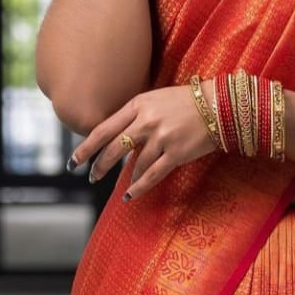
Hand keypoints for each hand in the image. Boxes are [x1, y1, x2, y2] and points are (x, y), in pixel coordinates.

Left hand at [69, 80, 219, 198]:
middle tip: (92, 177)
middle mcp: (147, 121)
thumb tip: (117, 138)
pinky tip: (130, 195)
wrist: (219, 104)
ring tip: (120, 187)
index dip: (86, 147)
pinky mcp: (177, 153)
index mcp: (138, 105)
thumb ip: (136, 115)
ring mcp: (162, 137)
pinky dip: (139, 187)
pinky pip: (153, 174)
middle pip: (113, 148)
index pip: (104, 129)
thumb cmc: (187, 101)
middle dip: (99, 166)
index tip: (74, 160)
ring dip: (125, 178)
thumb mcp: (156, 99)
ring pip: (134, 164)